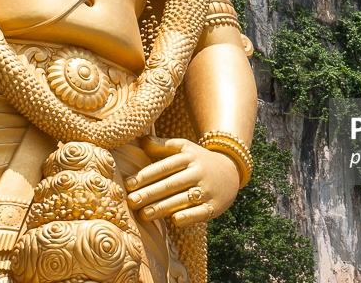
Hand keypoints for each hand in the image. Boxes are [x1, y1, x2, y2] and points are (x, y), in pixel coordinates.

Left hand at [125, 136, 239, 225]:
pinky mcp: (215, 206)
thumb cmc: (199, 160)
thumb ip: (163, 145)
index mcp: (188, 157)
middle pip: (171, 183)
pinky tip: (175, 220)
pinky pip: (201, 212)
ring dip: (163, 207)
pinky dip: (189, 216)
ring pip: (183, 198)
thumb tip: (141, 141)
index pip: (164, 167)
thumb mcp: (185, 148)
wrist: (232, 171)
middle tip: (131, 201)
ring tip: (144, 214)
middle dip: (149, 193)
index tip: (128, 185)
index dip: (145, 176)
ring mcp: (208, 189)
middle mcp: (198, 172)